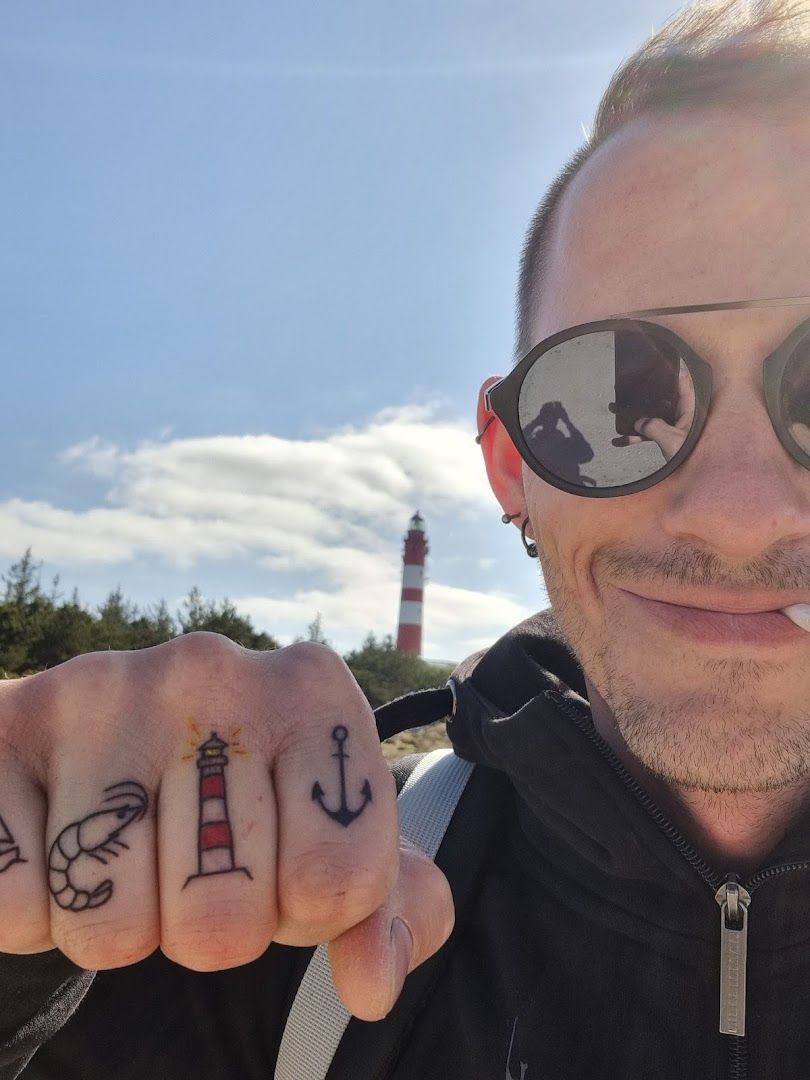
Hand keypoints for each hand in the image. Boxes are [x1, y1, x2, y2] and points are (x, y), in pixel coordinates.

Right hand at [0, 635, 453, 1019]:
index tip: (284, 867)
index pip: (338, 884)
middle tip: (192, 866)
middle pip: (223, 923)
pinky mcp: (7, 722)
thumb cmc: (242, 800)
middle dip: (208, 928)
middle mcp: (210, 670)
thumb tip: (372, 985)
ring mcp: (102, 688)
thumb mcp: (331, 839)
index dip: (307, 912)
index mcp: (311, 690)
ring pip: (110, 928)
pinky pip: (16, 907)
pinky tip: (57, 841)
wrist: (109, 735)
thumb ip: (388, 910)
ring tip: (126, 853)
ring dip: (118, 923)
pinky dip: (35, 911)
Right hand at [611, 366, 694, 460]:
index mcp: (690, 409)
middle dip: (642, 392)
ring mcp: (674, 427)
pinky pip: (648, 434)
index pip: (682, 382)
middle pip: (661, 397)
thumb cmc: (691, 457)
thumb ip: (653, 427)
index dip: (670, 370)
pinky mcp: (667, 440)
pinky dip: (634, 437)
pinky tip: (618, 441)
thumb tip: (638, 421)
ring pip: (651, 415)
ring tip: (613, 409)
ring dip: (632, 414)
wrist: (698, 478)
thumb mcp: (671, 441)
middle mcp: (682, 415)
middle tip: (626, 385)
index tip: (654, 362)